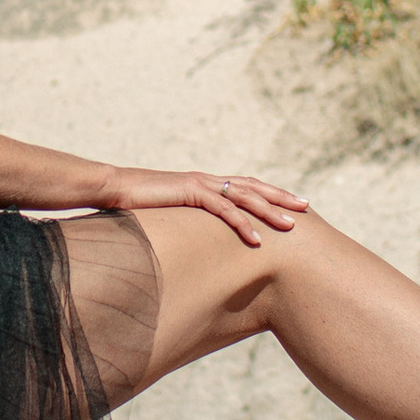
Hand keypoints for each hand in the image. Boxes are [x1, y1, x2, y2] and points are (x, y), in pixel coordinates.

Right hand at [103, 165, 310, 248]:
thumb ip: (188, 221)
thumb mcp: (170, 213)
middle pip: (253, 187)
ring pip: (244, 197)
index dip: (269, 193)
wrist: (113, 188)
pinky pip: (223, 210)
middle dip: (280, 197)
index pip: (245, 185)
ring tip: (291, 226)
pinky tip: (256, 239)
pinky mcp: (190, 192)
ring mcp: (200, 184)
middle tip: (306, 207)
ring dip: (269, 212)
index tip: (291, 203)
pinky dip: (242, 224)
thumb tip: (198, 239)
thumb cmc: (138, 204)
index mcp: (205, 183)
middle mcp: (207, 180)